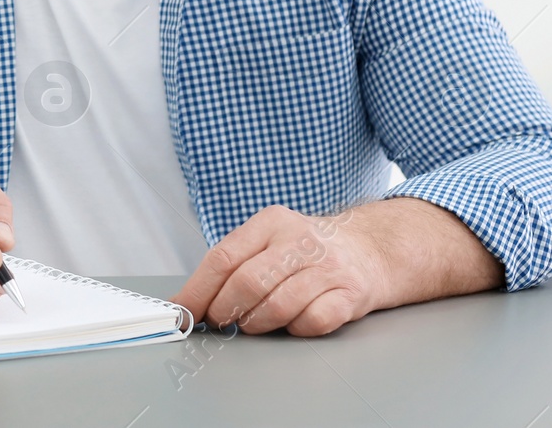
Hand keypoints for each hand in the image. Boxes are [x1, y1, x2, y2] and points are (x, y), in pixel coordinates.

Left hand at [172, 204, 387, 336]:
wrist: (370, 248)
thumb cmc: (306, 250)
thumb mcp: (268, 239)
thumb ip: (232, 264)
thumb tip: (187, 302)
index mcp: (270, 222)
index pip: (222, 258)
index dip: (197, 292)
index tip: (181, 314)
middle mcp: (299, 240)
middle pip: (247, 283)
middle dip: (225, 311)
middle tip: (220, 322)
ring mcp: (327, 266)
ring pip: (277, 306)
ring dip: (257, 324)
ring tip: (254, 321)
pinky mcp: (351, 293)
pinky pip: (312, 322)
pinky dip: (296, 329)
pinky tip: (294, 321)